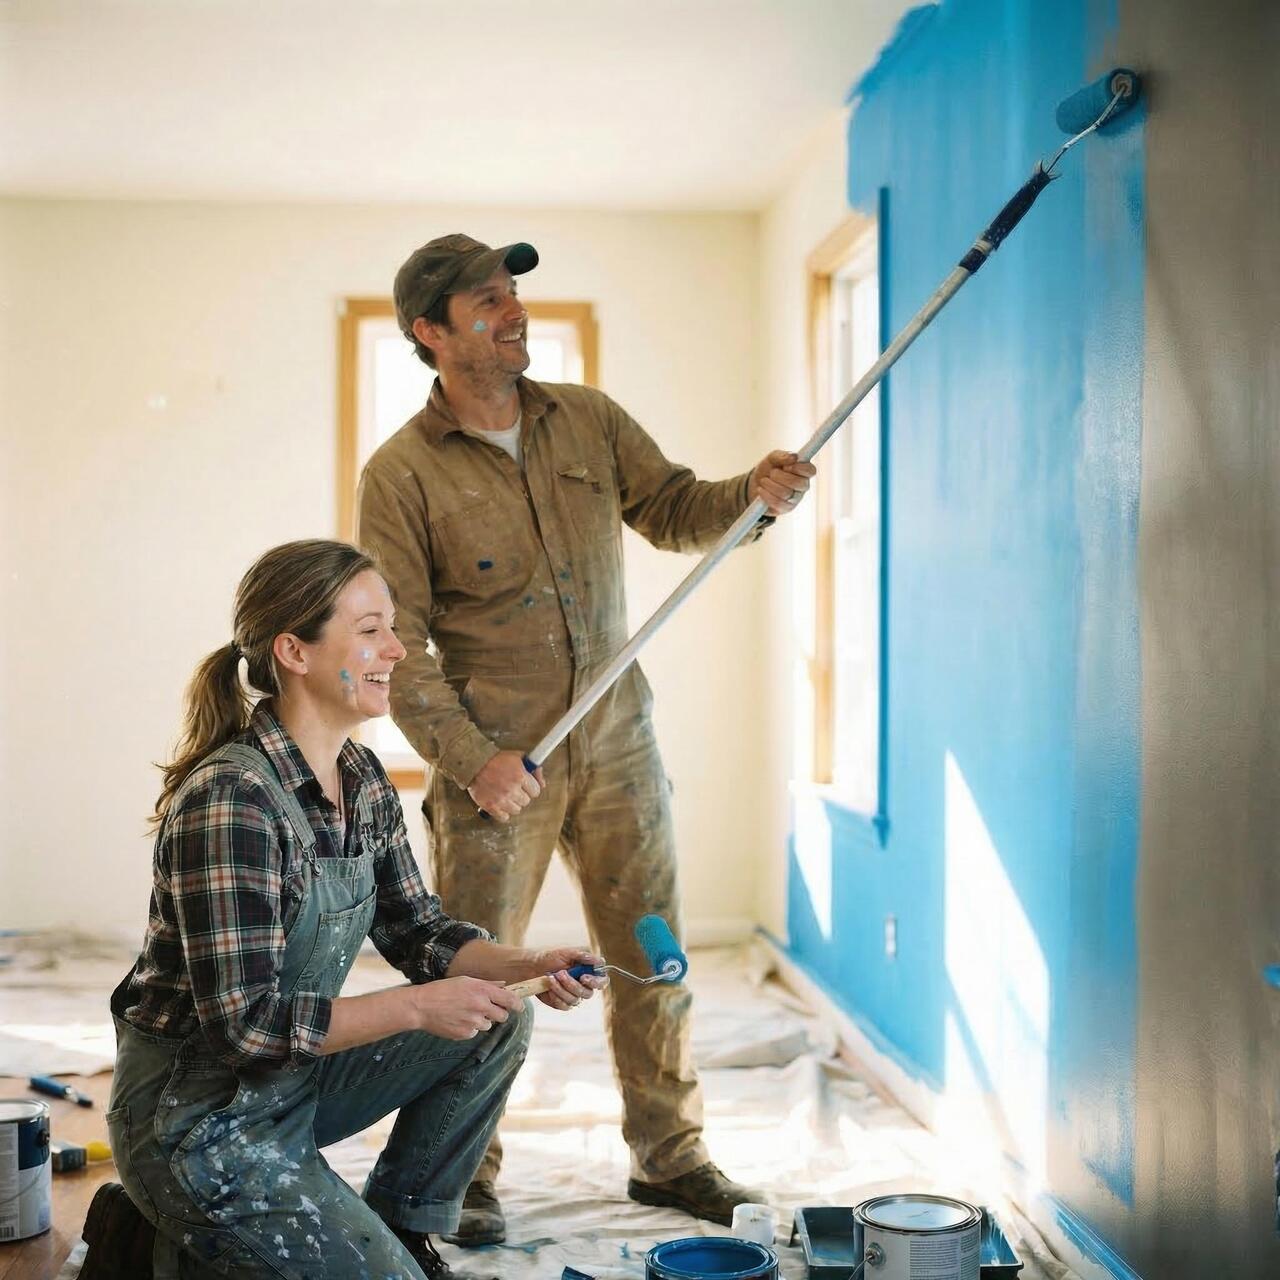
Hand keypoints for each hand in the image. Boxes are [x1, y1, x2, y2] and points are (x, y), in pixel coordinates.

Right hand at [407, 976, 522, 1040]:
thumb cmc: (443, 990)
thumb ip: (487, 984)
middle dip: (499, 1013)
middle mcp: (480, 1007)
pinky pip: (475, 1032)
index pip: (510, 1000)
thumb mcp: (466, 980)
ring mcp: (473, 1022)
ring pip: (488, 1024)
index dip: (518, 1004)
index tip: (520, 1006)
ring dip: (482, 1020)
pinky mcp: (465, 1034)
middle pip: (503, 1016)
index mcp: (482, 991)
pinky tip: (457, 1020)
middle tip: (487, 1009)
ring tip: (465, 1012)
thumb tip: (504, 986)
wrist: (422, 1006)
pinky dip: (470, 1028)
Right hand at [467, 750, 544, 821]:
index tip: (526, 786)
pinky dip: (503, 812)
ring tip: (506, 795)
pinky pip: (504, 817)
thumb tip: (542, 782)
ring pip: (517, 810)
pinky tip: (500, 803)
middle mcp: (512, 789)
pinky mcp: (491, 807)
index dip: (531, 788)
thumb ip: (533, 769)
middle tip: (514, 789)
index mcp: (520, 776)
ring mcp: (501, 799)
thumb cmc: (495, 759)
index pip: (536, 791)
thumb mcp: (518, 757)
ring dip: (513, 804)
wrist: (474, 764)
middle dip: (521, 795)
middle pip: (526, 801)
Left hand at [528, 946, 606, 1010]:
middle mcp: (584, 987)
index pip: (602, 981)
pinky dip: (556, 996)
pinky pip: (564, 1005)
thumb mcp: (568, 953)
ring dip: (561, 989)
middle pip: (588, 993)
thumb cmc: (552, 958)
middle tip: (560, 973)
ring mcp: (573, 996)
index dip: (596, 982)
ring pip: (575, 1000)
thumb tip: (600, 962)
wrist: (534, 967)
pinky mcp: (562, 1004)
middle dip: (573, 984)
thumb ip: (584, 956)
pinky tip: (549, 988)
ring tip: (551, 977)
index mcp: (589, 973)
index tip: (584, 977)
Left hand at [749, 450, 816, 515]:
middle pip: (799, 483)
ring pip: (786, 493)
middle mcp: (802, 486)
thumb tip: (794, 457)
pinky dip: (766, 495)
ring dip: (770, 484)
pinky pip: (778, 503)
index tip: (787, 466)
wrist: (754, 485)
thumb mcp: (772, 458)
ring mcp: (795, 498)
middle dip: (781, 476)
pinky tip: (761, 490)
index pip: (811, 471)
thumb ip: (783, 456)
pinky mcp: (786, 508)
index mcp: (803, 471)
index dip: (799, 468)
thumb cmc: (768, 470)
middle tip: (772, 472)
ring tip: (764, 481)